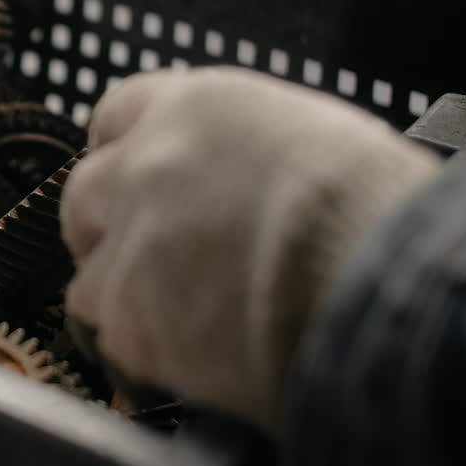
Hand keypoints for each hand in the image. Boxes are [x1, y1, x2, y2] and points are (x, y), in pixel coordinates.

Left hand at [60, 67, 439, 429]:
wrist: (381, 284)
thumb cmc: (379, 209)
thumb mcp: (315, 140)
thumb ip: (246, 154)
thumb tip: (240, 184)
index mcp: (192, 109)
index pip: (116, 115)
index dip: (125, 153)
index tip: (135, 180)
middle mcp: (143, 167)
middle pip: (84, 196)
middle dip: (107, 227)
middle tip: (150, 258)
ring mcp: (128, 246)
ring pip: (89, 278)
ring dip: (124, 298)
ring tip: (185, 320)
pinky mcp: (129, 322)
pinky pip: (112, 339)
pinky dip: (145, 352)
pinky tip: (195, 357)